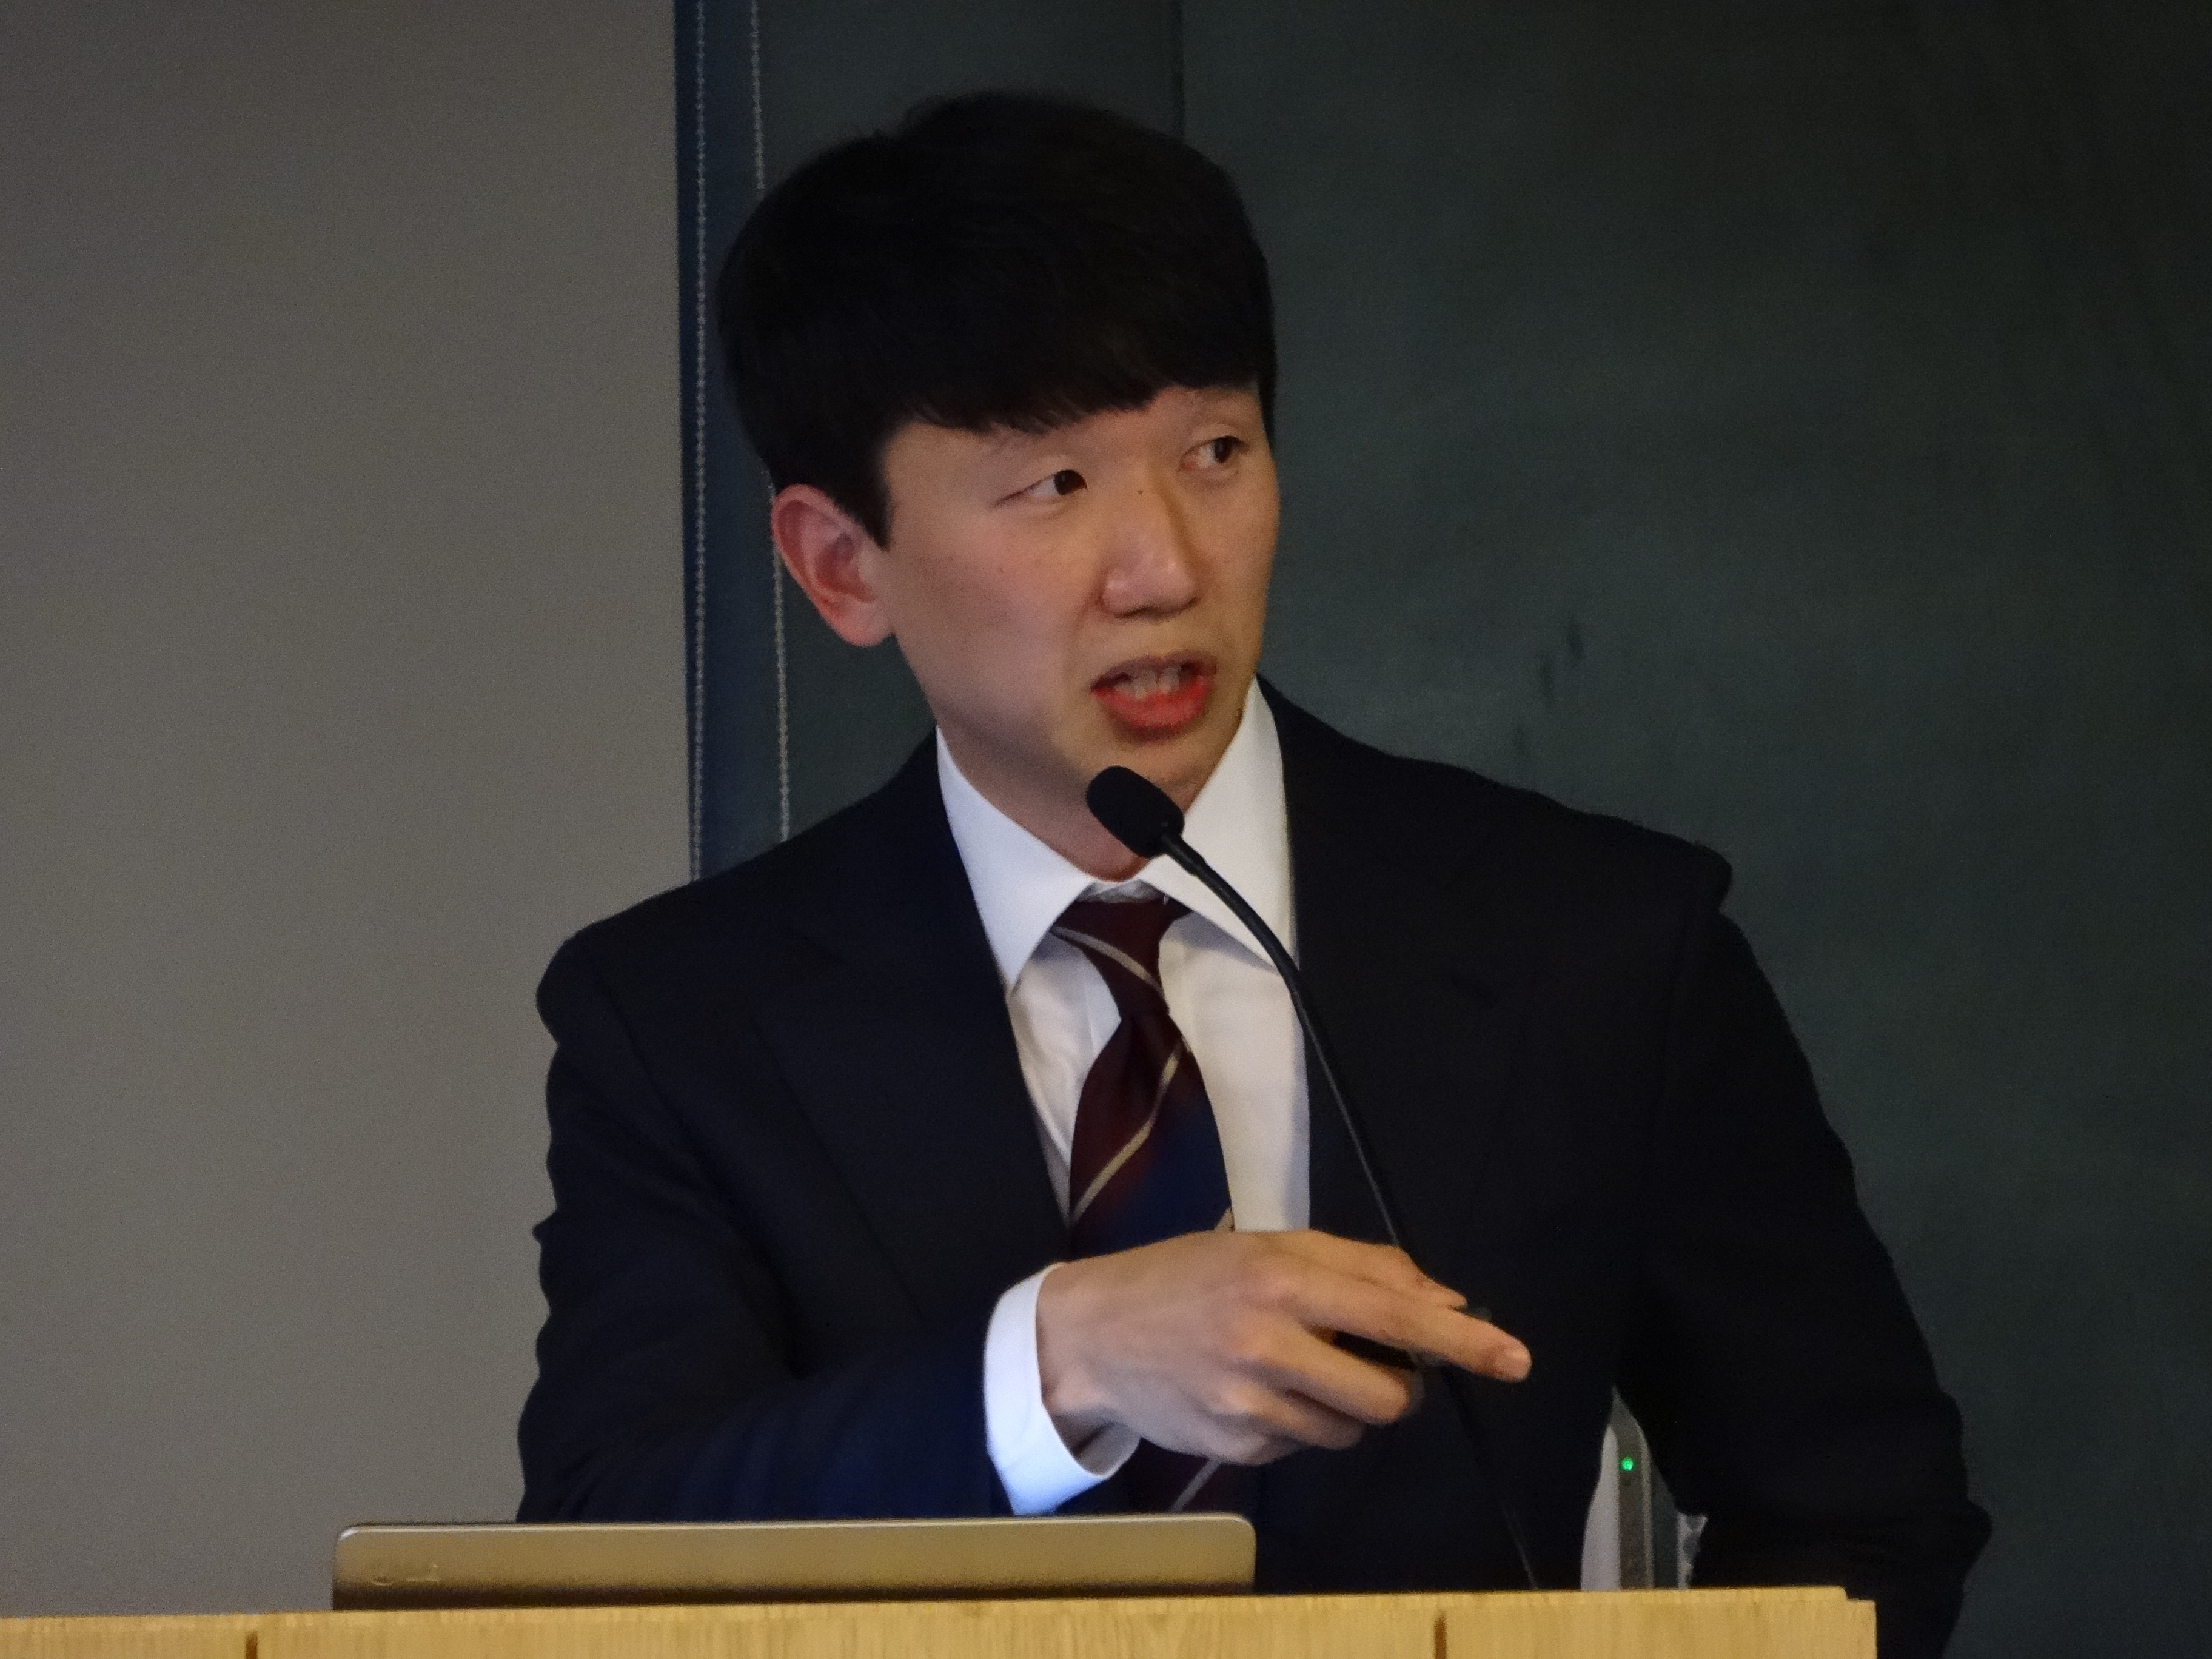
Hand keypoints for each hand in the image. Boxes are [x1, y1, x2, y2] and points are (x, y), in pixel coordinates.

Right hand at [1035, 1229, 1530, 1465]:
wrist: (1093, 1333)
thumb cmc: (1189, 1276)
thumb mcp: (1268, 1247)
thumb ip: (1361, 1268)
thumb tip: (1448, 1303)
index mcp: (1281, 1281)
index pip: (1394, 1316)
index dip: (1462, 1342)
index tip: (1515, 1358)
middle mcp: (1268, 1344)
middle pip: (1387, 1396)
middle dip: (1400, 1388)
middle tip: (1373, 1362)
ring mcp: (1250, 1404)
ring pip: (1350, 1429)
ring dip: (1348, 1406)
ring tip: (1298, 1368)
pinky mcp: (1236, 1446)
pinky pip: (1305, 1446)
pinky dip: (1302, 1423)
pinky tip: (1258, 1391)